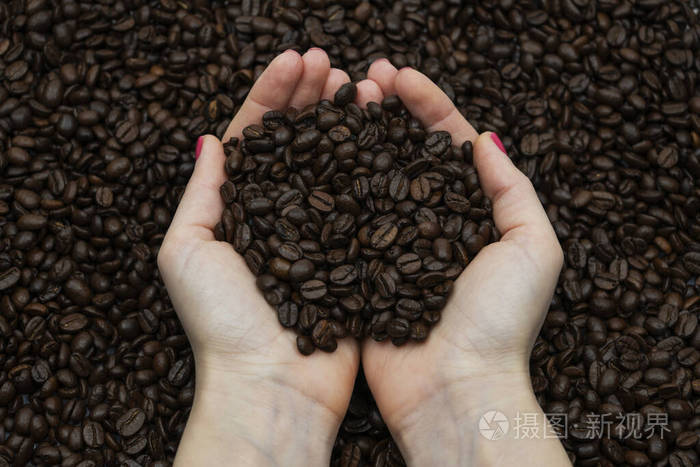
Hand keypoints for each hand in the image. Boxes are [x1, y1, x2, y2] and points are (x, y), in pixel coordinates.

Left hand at [159, 49, 363, 465]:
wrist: (273, 386)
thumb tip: (209, 140)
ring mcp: (319, 230)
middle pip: (296, 141)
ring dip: (342, 119)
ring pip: (333, 161)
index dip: (273, 95)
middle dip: (310, 96)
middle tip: (330, 61)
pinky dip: (370, 162)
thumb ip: (201, 193)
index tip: (295, 60)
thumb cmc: (223, 324)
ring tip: (357, 83)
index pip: (255, 136)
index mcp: (239, 208)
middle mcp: (280, 213)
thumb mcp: (188, 251)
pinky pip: (361, 197)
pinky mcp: (351, 250)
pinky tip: (381, 130)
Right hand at [359, 60, 569, 464]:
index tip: (400, 76)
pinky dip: (331, 182)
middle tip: (364, 75)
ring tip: (338, 98)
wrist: (452, 389)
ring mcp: (390, 241)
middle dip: (386, 110)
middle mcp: (427, 220)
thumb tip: (485, 138)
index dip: (426, 105)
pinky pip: (343, 215)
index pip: (446, 143)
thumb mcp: (533, 248)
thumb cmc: (498, 322)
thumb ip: (513, 189)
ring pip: (370, 176)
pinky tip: (315, 151)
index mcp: (470, 212)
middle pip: (403, 151)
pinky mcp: (358, 265)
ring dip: (356, 135)